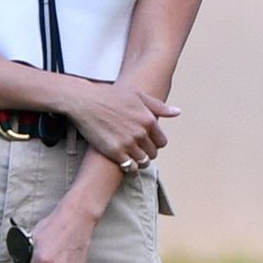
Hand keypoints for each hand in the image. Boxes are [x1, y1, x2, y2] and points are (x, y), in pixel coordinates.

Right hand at [64, 77, 180, 168]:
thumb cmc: (110, 95)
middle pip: (153, 153)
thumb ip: (158, 106)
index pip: (162, 141)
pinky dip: (130, 168)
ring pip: (143, 162)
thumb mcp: (137, 95)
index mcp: (148, 119)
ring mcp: (128, 143)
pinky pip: (130, 167)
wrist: (85, 102)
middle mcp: (141, 132)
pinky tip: (124, 162)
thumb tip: (177, 112)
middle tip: (137, 149)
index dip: (155, 143)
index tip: (146, 142)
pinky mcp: (115, 152)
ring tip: (131, 156)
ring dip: (140, 161)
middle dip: (147, 152)